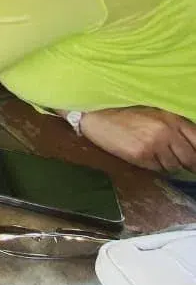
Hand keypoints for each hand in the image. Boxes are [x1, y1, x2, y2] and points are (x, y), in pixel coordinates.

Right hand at [78, 107, 195, 172]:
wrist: (99, 119)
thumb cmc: (127, 116)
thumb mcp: (155, 115)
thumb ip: (176, 128)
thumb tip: (193, 147)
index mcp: (172, 118)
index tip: (195, 160)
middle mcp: (166, 130)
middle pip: (191, 158)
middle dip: (188, 164)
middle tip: (180, 163)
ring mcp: (154, 143)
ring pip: (174, 166)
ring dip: (168, 165)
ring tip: (154, 154)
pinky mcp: (142, 155)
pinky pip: (158, 169)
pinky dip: (154, 166)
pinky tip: (144, 156)